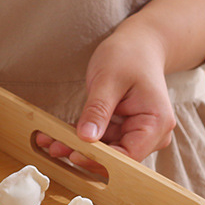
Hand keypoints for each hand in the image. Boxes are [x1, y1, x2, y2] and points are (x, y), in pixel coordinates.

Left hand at [54, 24, 174, 164]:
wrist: (139, 45)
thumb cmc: (128, 56)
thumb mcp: (109, 80)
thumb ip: (98, 110)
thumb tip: (86, 138)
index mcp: (156, 122)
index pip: (129, 154)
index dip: (101, 159)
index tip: (74, 154)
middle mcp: (152, 133)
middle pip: (116, 156)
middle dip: (84, 153)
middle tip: (53, 147)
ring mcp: (137, 133)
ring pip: (104, 151)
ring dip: (77, 147)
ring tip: (48, 140)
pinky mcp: (123, 131)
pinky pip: (99, 141)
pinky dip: (79, 138)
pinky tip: (56, 135)